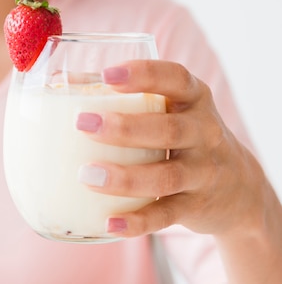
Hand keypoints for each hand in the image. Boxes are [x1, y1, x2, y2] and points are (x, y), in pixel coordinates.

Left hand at [76, 59, 268, 237]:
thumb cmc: (182, 135)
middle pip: (168, 129)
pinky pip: (166, 216)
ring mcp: (203, 173)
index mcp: (194, 100)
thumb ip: (123, 95)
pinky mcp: (195, 207)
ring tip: (87, 174)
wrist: (238, 188)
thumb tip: (60, 83)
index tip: (108, 75)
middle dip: (125, 127)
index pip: (176, 79)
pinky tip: (109, 222)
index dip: (144, 75)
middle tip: (83, 123)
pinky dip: (138, 221)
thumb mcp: (168, 108)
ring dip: (125, 177)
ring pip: (166, 176)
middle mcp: (204, 133)